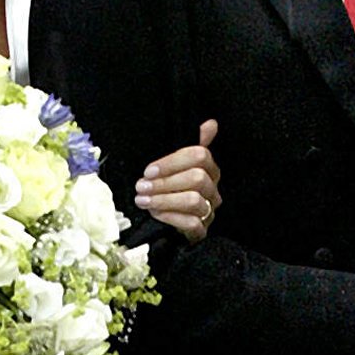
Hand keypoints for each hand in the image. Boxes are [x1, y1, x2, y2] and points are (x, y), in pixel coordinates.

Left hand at [134, 118, 219, 240]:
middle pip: (197, 178)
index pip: (199, 155)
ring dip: (165, 199)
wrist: (169, 224)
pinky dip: (171, 218)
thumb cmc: (171, 189)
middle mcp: (212, 188)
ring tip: (144, 200)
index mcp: (209, 168)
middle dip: (165, 182)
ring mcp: (209, 210)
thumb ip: (189, 144)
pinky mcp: (202, 230)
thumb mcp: (175, 165)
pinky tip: (156, 214)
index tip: (149, 170)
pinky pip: (192, 223)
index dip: (173, 162)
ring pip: (194, 201)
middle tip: (141, 186)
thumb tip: (210, 123)